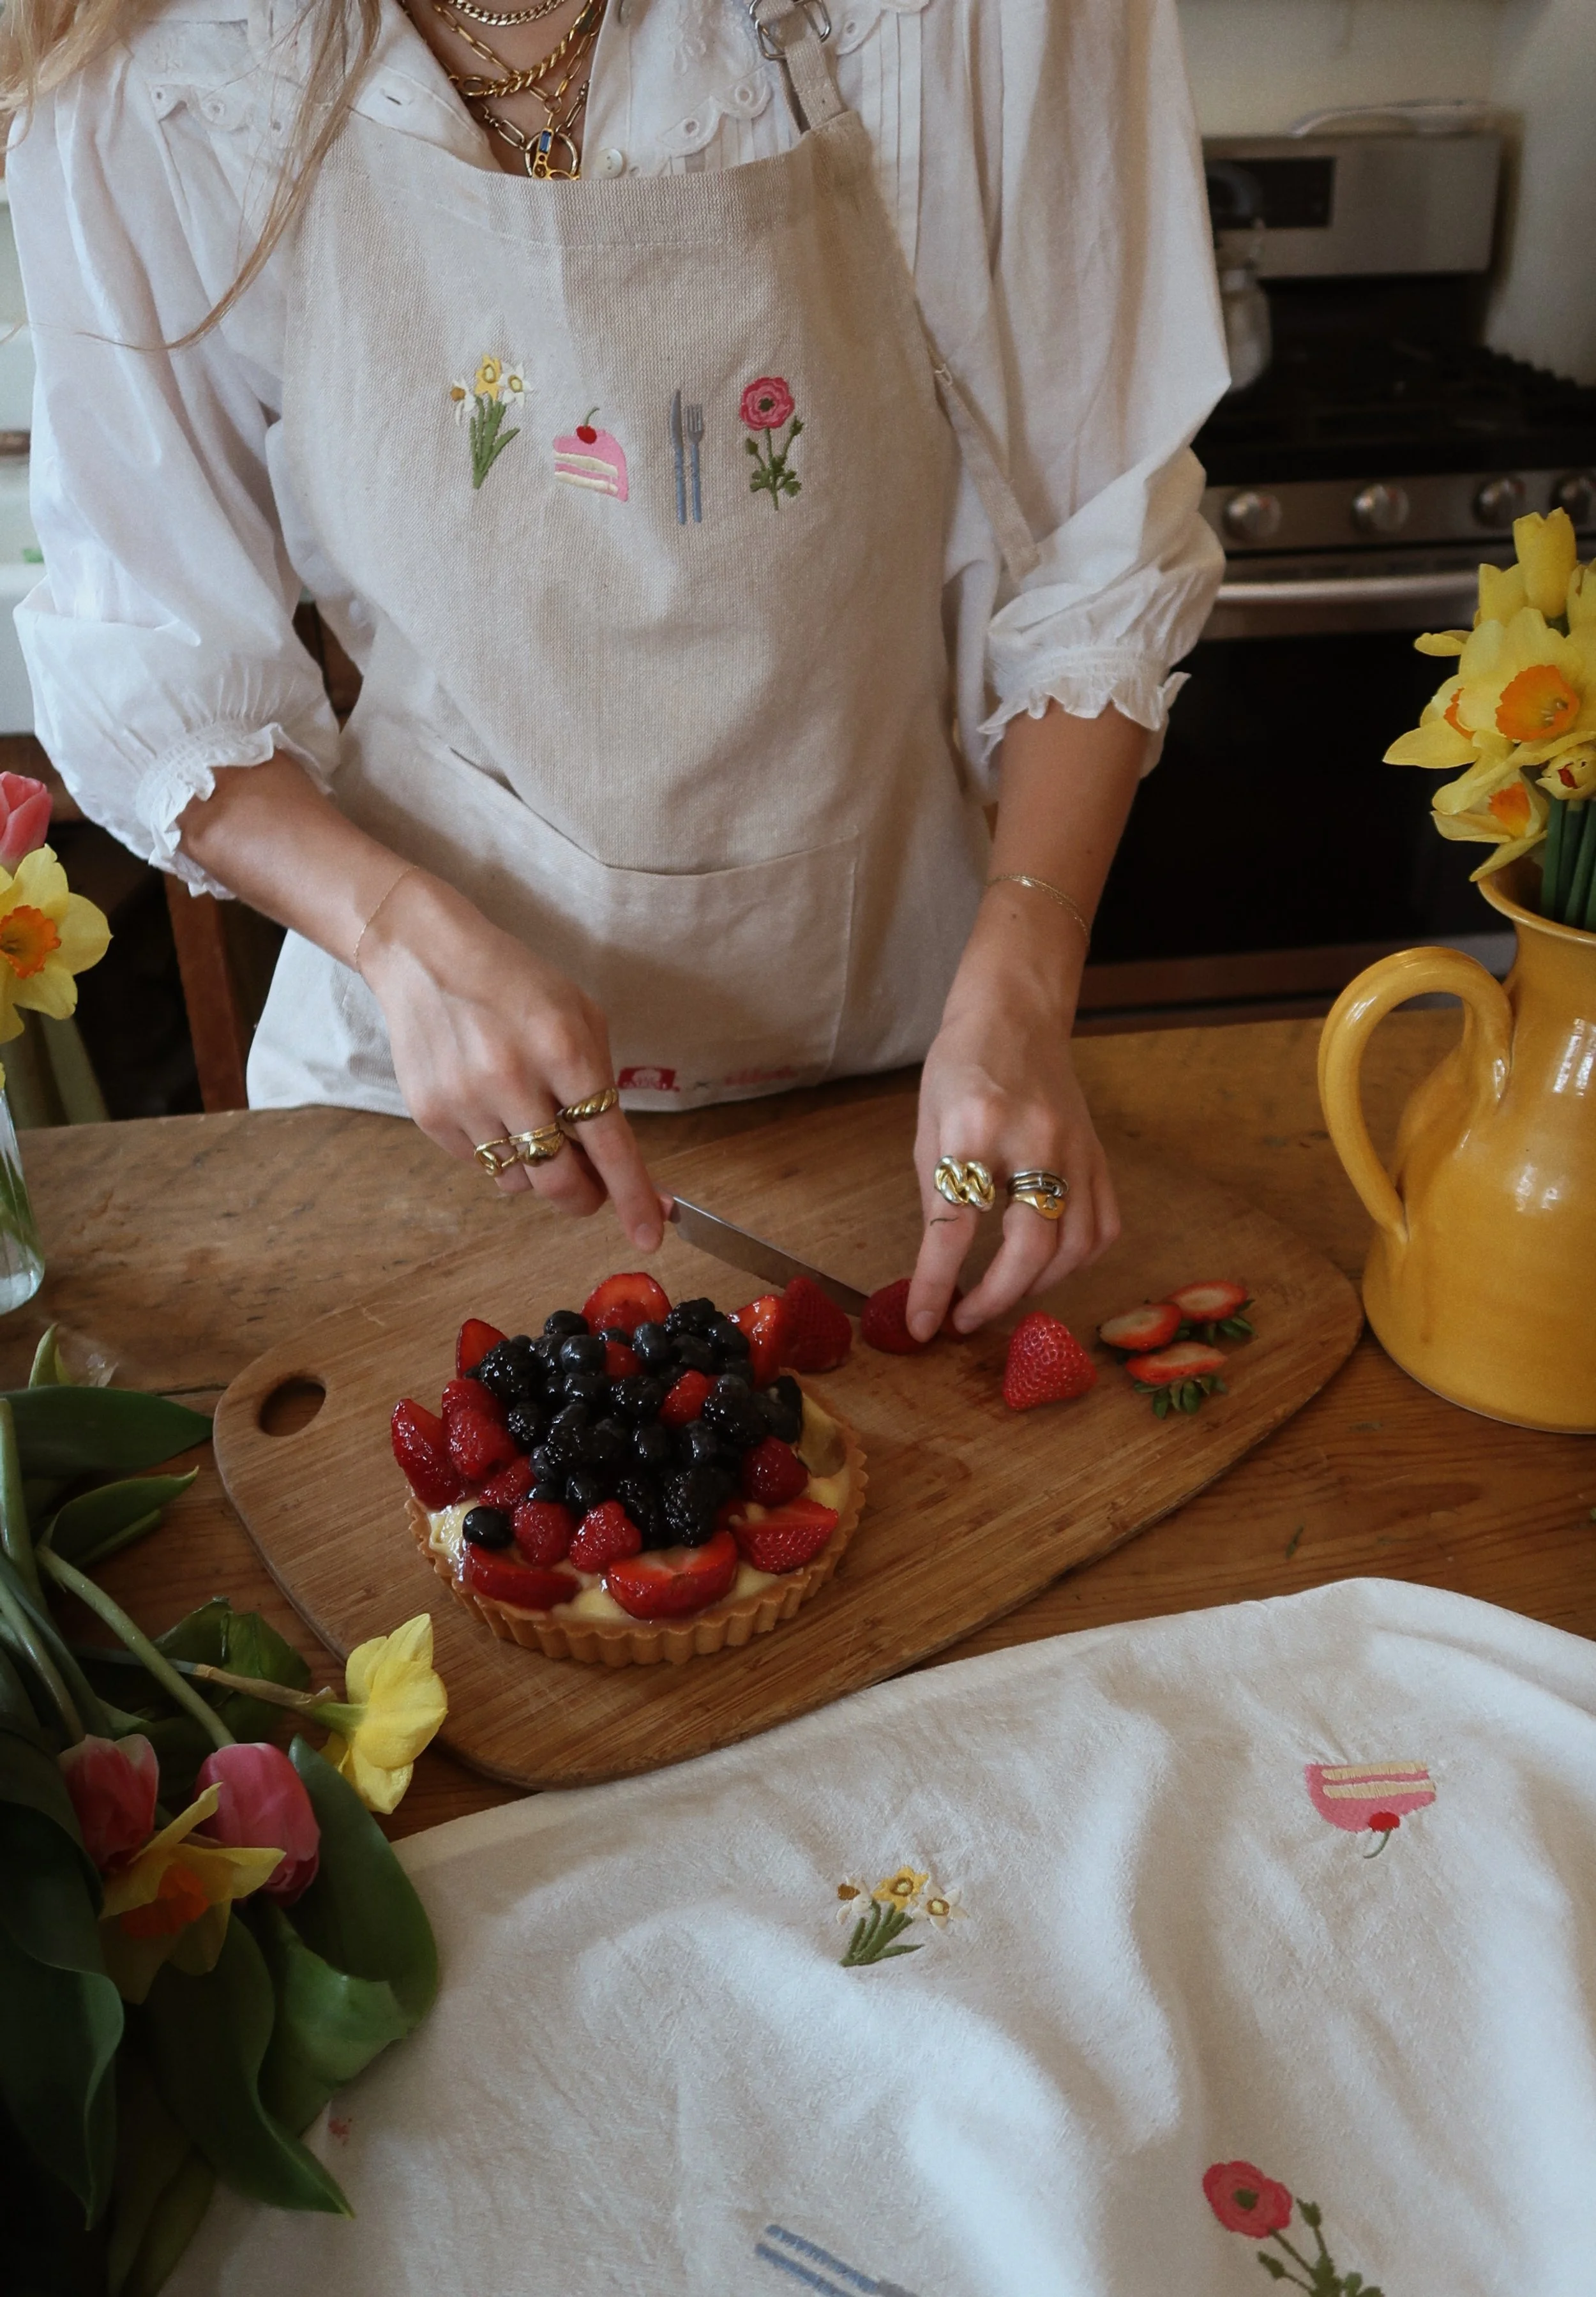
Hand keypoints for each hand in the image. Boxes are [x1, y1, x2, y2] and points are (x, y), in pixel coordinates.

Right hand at [359, 870, 664, 1246]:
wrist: (425, 957)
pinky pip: (480, 1164)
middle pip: (559, 1183)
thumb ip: (600, 1085)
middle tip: (591, 1188)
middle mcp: (512, 1080)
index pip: (609, 1144)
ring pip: (518, 1182)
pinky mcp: (430, 1115)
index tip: (650, 1236)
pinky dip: (499, 1150)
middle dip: (585, 1198)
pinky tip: (493, 1107)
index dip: (634, 1196)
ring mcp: (465, 1102)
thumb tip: (616, 1161)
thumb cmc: (516, 984)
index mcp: (563, 1049)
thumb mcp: (579, 1016)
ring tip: (533, 1124)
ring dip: (538, 1169)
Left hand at [906, 901, 1119, 1338]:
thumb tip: (938, 1271)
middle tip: (966, 1319)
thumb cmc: (961, 1066)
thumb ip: (936, 1197)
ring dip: (1038, 1285)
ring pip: (1076, 1245)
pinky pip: (1104, 1227)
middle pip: (1031, 1245)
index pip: (955, 1224)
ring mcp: (1077, 1147)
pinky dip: (1078, 1260)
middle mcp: (1035, 1137)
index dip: (936, 1283)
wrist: (1016, 1013)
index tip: (923, 1324)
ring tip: (1004, 1293)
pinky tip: (1048, 1265)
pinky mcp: (1100, 1154)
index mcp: (975, 1126)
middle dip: (996, 1298)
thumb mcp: (927, 1126)